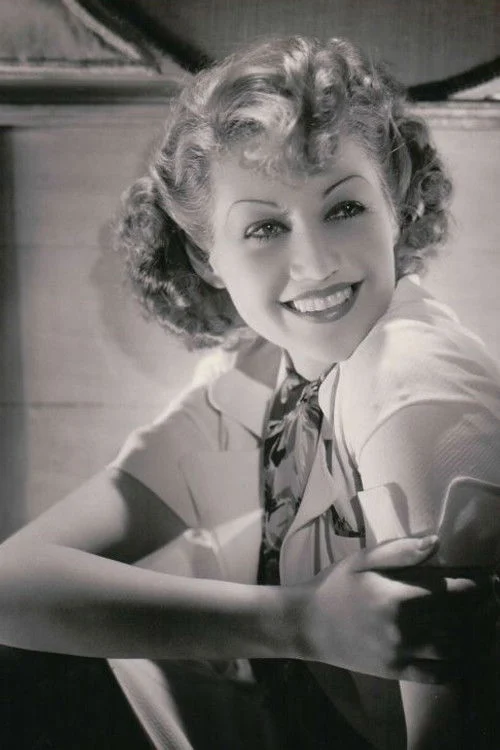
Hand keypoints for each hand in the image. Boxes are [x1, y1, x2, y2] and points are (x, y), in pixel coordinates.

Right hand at [294, 536, 496, 682]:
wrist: (308, 624)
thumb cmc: (336, 585)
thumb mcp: (363, 560)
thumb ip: (401, 551)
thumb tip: (437, 542)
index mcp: (398, 596)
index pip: (450, 591)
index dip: (475, 586)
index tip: (490, 580)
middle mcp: (404, 627)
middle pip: (458, 621)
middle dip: (483, 610)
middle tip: (496, 602)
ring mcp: (401, 653)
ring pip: (454, 649)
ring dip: (477, 638)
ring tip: (490, 626)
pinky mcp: (397, 671)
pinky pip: (437, 675)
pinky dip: (459, 669)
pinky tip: (470, 658)